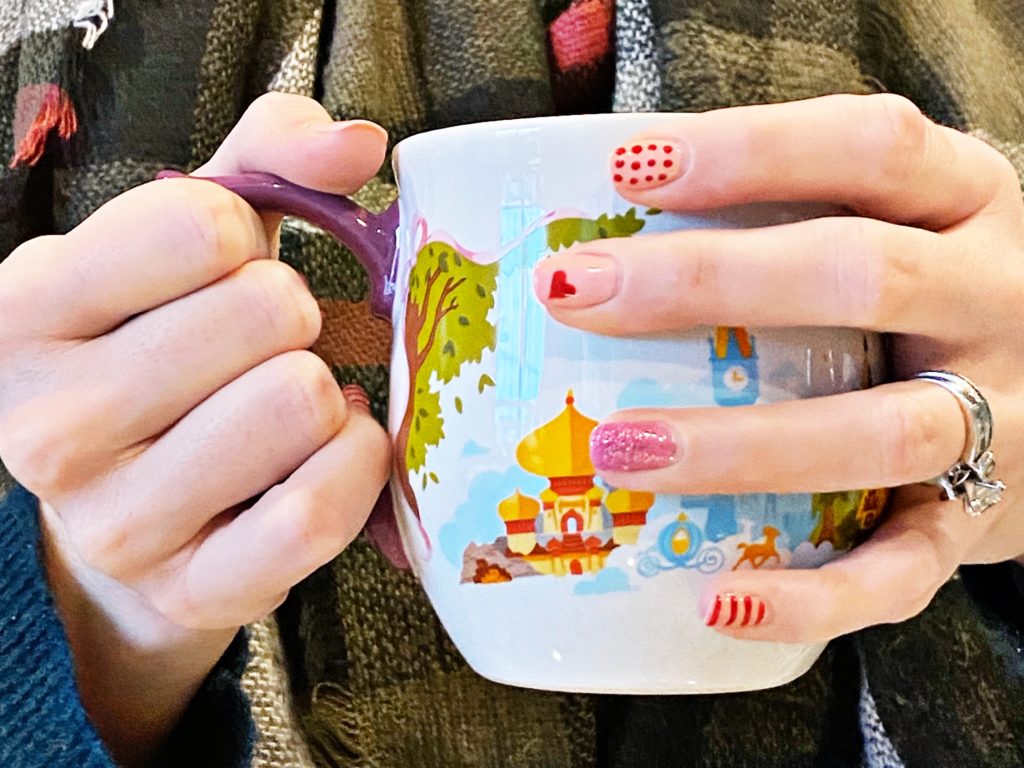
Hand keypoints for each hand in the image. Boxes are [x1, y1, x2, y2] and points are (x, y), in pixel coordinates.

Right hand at [0, 93, 390, 763]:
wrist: (137, 507)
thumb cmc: (166, 348)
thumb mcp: (185, 236)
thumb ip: (266, 155)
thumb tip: (359, 143)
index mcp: (28, 310)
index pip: (197, 226)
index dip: (244, 237)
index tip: (226, 270)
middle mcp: (49, 421)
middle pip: (270, 313)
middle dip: (293, 318)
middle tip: (266, 348)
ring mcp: (117, 521)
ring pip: (301, 404)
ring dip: (325, 394)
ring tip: (291, 403)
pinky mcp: (193, 588)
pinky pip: (316, 511)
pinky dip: (354, 465)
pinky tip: (331, 450)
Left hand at [534, 94, 1023, 642]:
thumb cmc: (944, 299)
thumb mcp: (909, 224)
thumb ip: (803, 216)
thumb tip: (618, 222)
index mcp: (971, 203)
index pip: (872, 149)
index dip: (752, 150)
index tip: (630, 166)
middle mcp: (995, 299)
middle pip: (860, 274)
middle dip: (707, 281)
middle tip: (576, 293)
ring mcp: (1002, 418)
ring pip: (878, 432)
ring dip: (740, 445)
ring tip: (620, 450)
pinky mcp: (981, 524)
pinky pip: (905, 570)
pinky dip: (814, 597)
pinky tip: (719, 601)